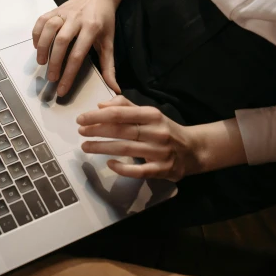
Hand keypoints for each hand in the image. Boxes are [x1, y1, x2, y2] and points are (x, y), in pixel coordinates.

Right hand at [32, 0, 133, 95]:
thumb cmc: (105, 20)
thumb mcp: (109, 42)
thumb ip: (109, 66)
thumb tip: (114, 88)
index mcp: (92, 28)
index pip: (78, 55)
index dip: (69, 74)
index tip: (62, 90)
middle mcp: (77, 19)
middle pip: (61, 42)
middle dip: (54, 62)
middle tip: (51, 78)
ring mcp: (64, 12)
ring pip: (49, 28)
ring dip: (43, 47)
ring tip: (41, 63)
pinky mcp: (55, 9)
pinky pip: (41, 21)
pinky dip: (37, 34)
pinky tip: (37, 46)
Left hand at [76, 96, 202, 180]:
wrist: (194, 149)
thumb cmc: (165, 129)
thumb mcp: (149, 114)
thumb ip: (126, 106)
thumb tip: (101, 105)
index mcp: (152, 115)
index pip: (120, 113)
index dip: (97, 116)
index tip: (81, 118)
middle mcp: (156, 132)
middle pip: (120, 131)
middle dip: (96, 131)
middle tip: (80, 132)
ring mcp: (160, 152)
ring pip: (125, 149)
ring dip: (102, 148)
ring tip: (85, 146)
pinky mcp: (162, 170)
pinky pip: (139, 171)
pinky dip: (122, 168)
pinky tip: (109, 164)